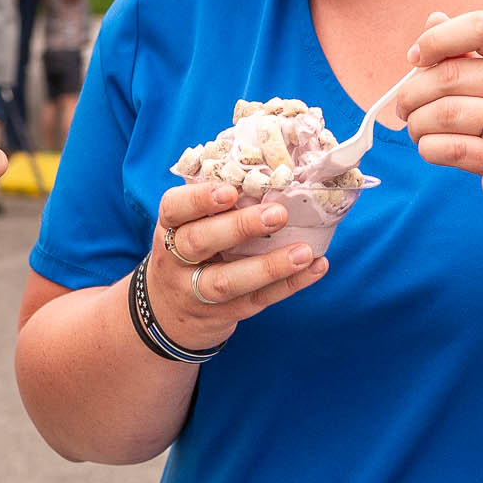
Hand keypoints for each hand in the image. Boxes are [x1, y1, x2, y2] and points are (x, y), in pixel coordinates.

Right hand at [144, 180, 327, 351]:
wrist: (168, 311)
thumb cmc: (189, 251)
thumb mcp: (186, 227)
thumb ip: (213, 204)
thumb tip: (266, 169)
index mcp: (169, 228)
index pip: (174, 208)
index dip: (199, 199)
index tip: (230, 190)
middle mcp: (176, 260)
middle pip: (199, 243)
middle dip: (239, 227)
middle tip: (277, 214)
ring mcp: (196, 291)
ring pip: (228, 281)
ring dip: (270, 265)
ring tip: (304, 251)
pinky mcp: (223, 313)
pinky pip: (257, 300)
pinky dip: (289, 285)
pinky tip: (315, 267)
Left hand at [397, 9, 482, 225]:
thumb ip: (467, 45)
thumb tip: (433, 21)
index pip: (482, 28)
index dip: (438, 38)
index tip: (416, 56)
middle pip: (452, 76)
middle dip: (413, 91)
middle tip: (404, 103)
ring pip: (445, 114)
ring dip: (416, 121)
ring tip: (415, 124)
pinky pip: (449, 149)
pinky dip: (427, 146)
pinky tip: (428, 145)